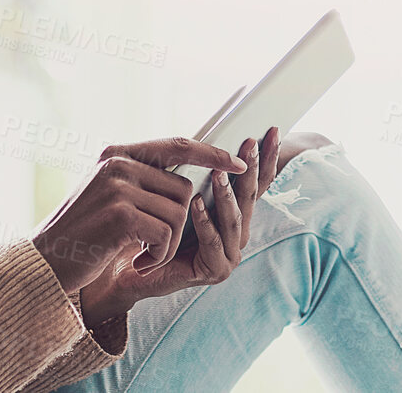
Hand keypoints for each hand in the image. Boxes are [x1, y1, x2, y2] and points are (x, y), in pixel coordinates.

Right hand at [32, 137, 246, 295]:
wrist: (45, 264)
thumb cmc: (83, 236)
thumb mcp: (109, 196)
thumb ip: (141, 181)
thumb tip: (191, 178)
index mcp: (116, 154)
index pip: (176, 145)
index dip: (210, 153)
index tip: (237, 163)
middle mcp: (117, 164)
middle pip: (184, 188)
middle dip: (180, 223)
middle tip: (155, 245)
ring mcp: (118, 187)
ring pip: (179, 213)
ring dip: (169, 243)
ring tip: (143, 254)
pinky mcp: (120, 214)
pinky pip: (167, 233)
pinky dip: (160, 255)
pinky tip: (139, 261)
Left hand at [78, 127, 299, 323]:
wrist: (128, 266)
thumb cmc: (154, 226)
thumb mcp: (179, 191)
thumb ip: (198, 173)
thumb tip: (213, 136)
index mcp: (233, 212)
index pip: (257, 182)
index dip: (266, 158)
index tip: (272, 131)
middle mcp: (237, 233)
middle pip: (250, 197)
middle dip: (251, 169)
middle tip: (249, 143)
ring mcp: (230, 253)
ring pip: (234, 219)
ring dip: (227, 194)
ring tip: (219, 172)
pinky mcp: (216, 270)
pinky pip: (213, 243)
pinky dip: (205, 222)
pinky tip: (195, 204)